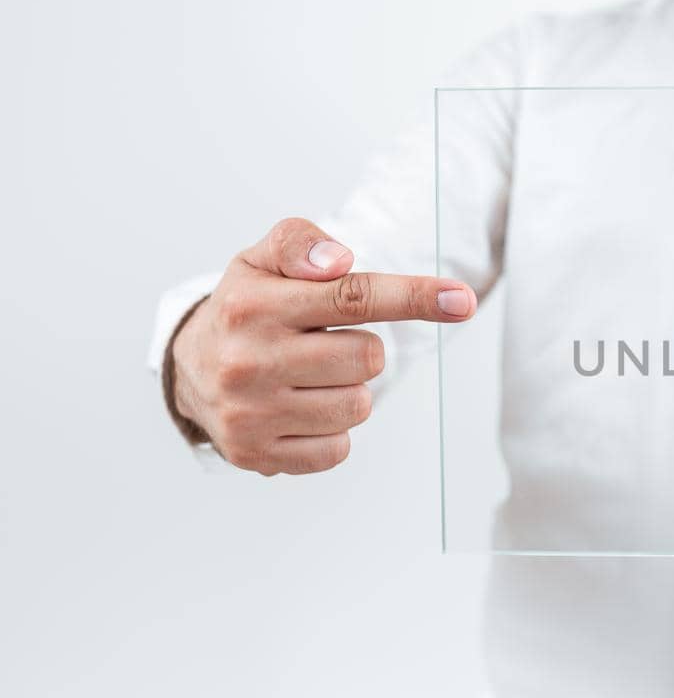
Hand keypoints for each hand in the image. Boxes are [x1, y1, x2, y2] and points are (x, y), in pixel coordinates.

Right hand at [169, 217, 477, 474]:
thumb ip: (300, 243)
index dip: (415, 297)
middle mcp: (248, 360)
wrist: (187, 371)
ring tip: (309, 377)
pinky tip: (301, 410)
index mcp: (253, 304)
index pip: (353, 297)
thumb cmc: (246, 309)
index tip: (462, 301)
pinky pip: (339, 447)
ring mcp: (250, 412)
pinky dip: (333, 431)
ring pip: (359, 405)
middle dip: (361, 348)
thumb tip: (339, 261)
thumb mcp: (262, 259)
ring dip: (349, 389)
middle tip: (324, 344)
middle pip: (367, 357)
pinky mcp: (257, 454)